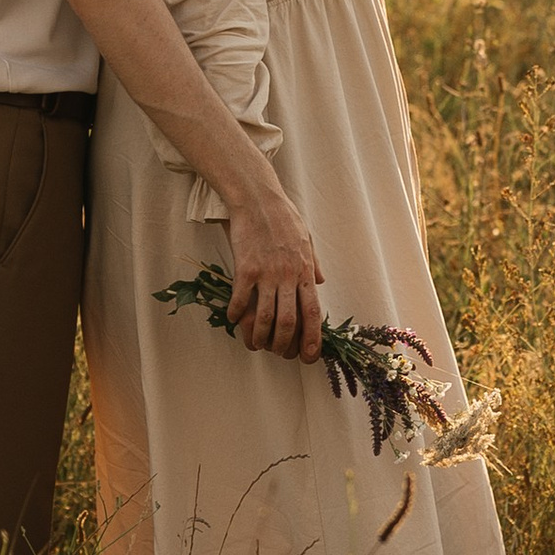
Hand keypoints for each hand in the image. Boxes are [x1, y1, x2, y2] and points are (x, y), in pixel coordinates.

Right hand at [224, 185, 322, 360]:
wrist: (258, 198)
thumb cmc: (283, 216)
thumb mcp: (307, 239)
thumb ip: (313, 263)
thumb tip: (319, 281)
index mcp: (304, 271)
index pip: (313, 313)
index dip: (312, 339)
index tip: (309, 356)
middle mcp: (287, 276)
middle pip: (289, 321)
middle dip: (284, 344)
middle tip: (278, 353)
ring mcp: (266, 273)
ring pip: (265, 316)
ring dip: (260, 336)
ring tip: (255, 344)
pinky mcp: (245, 268)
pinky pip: (241, 299)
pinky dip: (237, 314)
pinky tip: (234, 319)